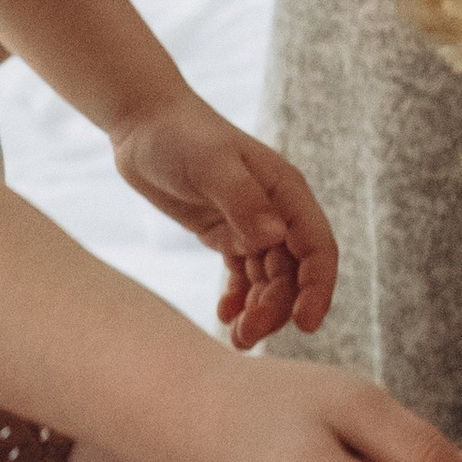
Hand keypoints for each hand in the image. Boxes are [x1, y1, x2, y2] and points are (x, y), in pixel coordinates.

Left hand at [109, 92, 338, 346]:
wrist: (143, 123)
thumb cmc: (180, 135)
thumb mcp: (210, 164)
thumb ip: (243, 200)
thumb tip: (275, 238)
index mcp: (286, 192)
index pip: (317, 248)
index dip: (319, 288)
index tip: (306, 325)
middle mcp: (276, 211)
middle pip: (293, 273)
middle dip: (277, 308)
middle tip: (247, 336)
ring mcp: (251, 224)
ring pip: (269, 280)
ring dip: (259, 310)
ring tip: (237, 338)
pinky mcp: (225, 233)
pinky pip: (242, 275)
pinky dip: (238, 298)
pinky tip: (224, 314)